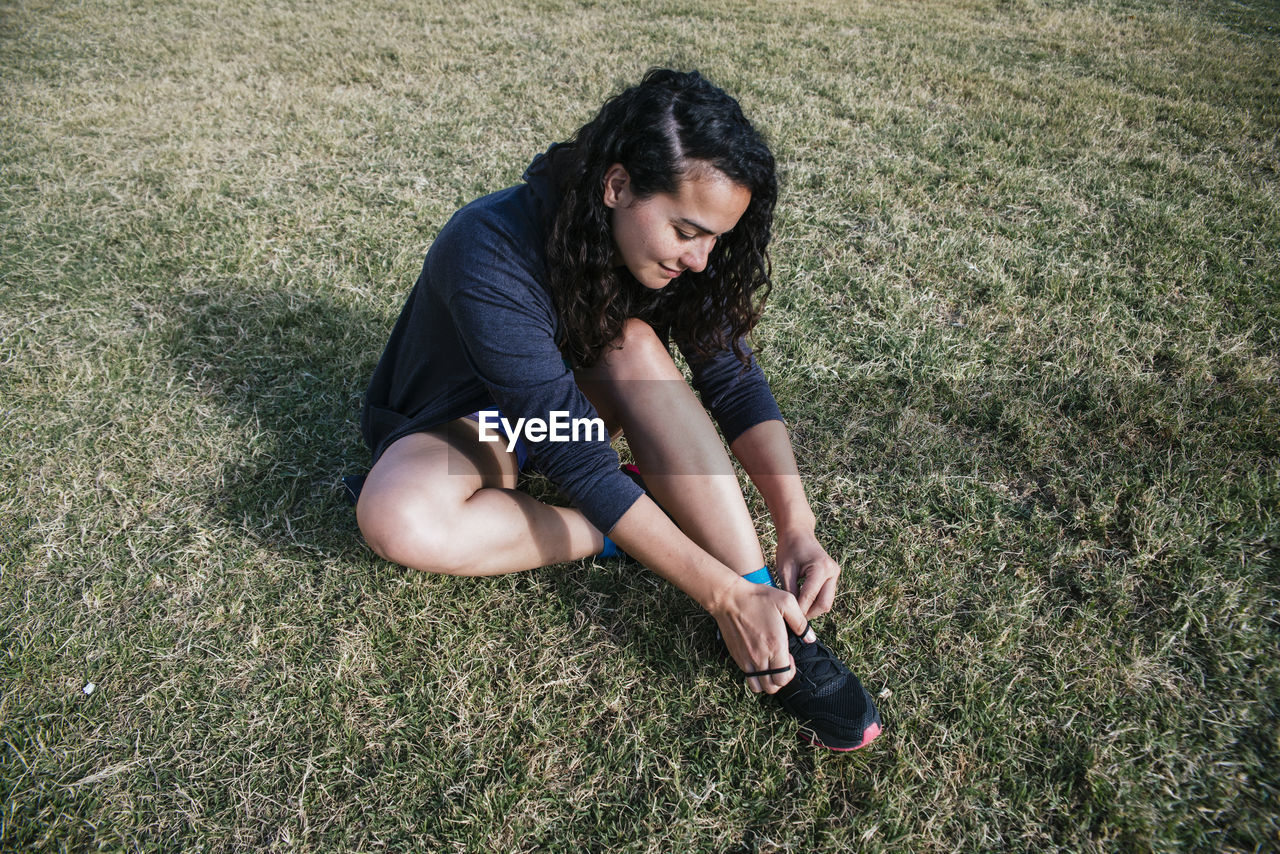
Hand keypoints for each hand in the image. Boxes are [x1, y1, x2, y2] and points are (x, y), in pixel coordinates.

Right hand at [710, 578, 813, 693]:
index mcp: (774, 646)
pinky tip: (758, 659)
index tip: (789, 657)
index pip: (784, 678)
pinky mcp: (736, 656)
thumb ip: (801, 623)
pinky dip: (755, 675)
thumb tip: (810, 638)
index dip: (790, 672)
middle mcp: (759, 657)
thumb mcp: (786, 602)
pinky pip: (747, 677)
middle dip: (780, 679)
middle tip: (781, 662)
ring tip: (770, 666)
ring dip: (766, 681)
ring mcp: (746, 659)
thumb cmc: (757, 598)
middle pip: (772, 687)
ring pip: (758, 687)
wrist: (729, 598)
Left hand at [775, 528, 839, 618]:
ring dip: (812, 609)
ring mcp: (835, 574)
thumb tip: (791, 612)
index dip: (798, 610)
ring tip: (795, 611)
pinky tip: (801, 602)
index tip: (787, 619)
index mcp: (821, 568)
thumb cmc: (789, 548)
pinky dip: (814, 602)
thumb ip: (789, 591)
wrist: (798, 532)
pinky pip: (826, 595)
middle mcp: (832, 572)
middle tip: (793, 618)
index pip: (810, 597)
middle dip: (809, 613)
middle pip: (824, 604)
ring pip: (827, 602)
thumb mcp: (785, 570)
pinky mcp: (833, 577)